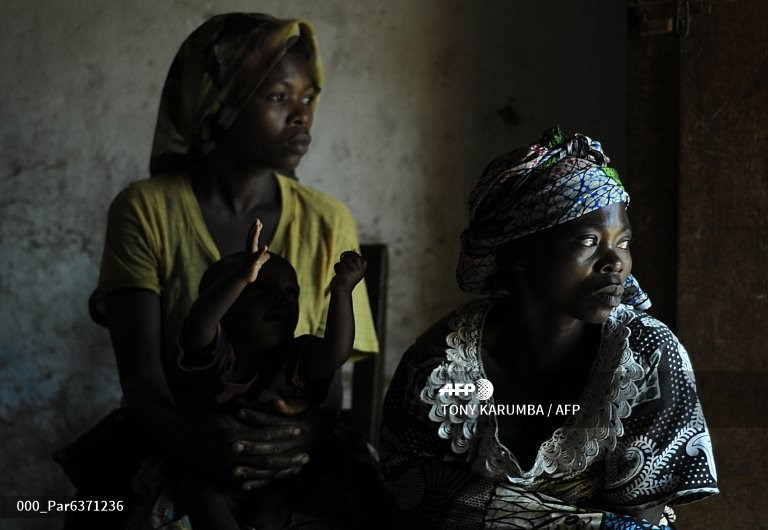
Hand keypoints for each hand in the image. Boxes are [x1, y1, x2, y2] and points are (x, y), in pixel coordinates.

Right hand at [186, 409, 309, 490]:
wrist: (182, 439)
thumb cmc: (207, 421)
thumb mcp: (228, 414)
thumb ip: (250, 416)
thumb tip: (273, 410)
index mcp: (234, 435)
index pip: (265, 435)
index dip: (283, 432)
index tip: (299, 429)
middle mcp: (232, 453)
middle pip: (267, 458)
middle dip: (288, 458)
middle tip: (306, 456)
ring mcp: (228, 468)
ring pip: (260, 473)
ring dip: (281, 471)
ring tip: (297, 468)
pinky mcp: (225, 477)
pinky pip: (249, 482)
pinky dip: (265, 481)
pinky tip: (278, 478)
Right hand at [238, 219, 270, 283]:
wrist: (243, 278)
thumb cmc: (250, 269)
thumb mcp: (259, 262)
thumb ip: (263, 257)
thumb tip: (268, 255)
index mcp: (251, 249)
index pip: (253, 238)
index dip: (256, 230)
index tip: (259, 222)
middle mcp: (249, 250)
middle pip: (251, 237)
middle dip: (254, 228)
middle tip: (257, 220)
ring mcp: (250, 255)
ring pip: (252, 243)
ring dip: (255, 234)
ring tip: (258, 227)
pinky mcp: (252, 262)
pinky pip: (257, 256)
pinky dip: (261, 251)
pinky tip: (265, 247)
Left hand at [330, 250, 366, 292]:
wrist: (341, 292)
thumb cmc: (345, 281)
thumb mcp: (353, 271)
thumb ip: (353, 262)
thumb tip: (351, 251)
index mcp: (362, 271)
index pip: (360, 258)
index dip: (353, 255)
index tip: (347, 257)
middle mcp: (359, 271)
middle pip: (350, 258)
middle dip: (345, 259)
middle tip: (342, 263)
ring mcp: (352, 272)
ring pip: (343, 261)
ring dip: (340, 266)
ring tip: (341, 273)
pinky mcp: (344, 273)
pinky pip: (338, 265)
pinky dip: (336, 268)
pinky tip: (338, 275)